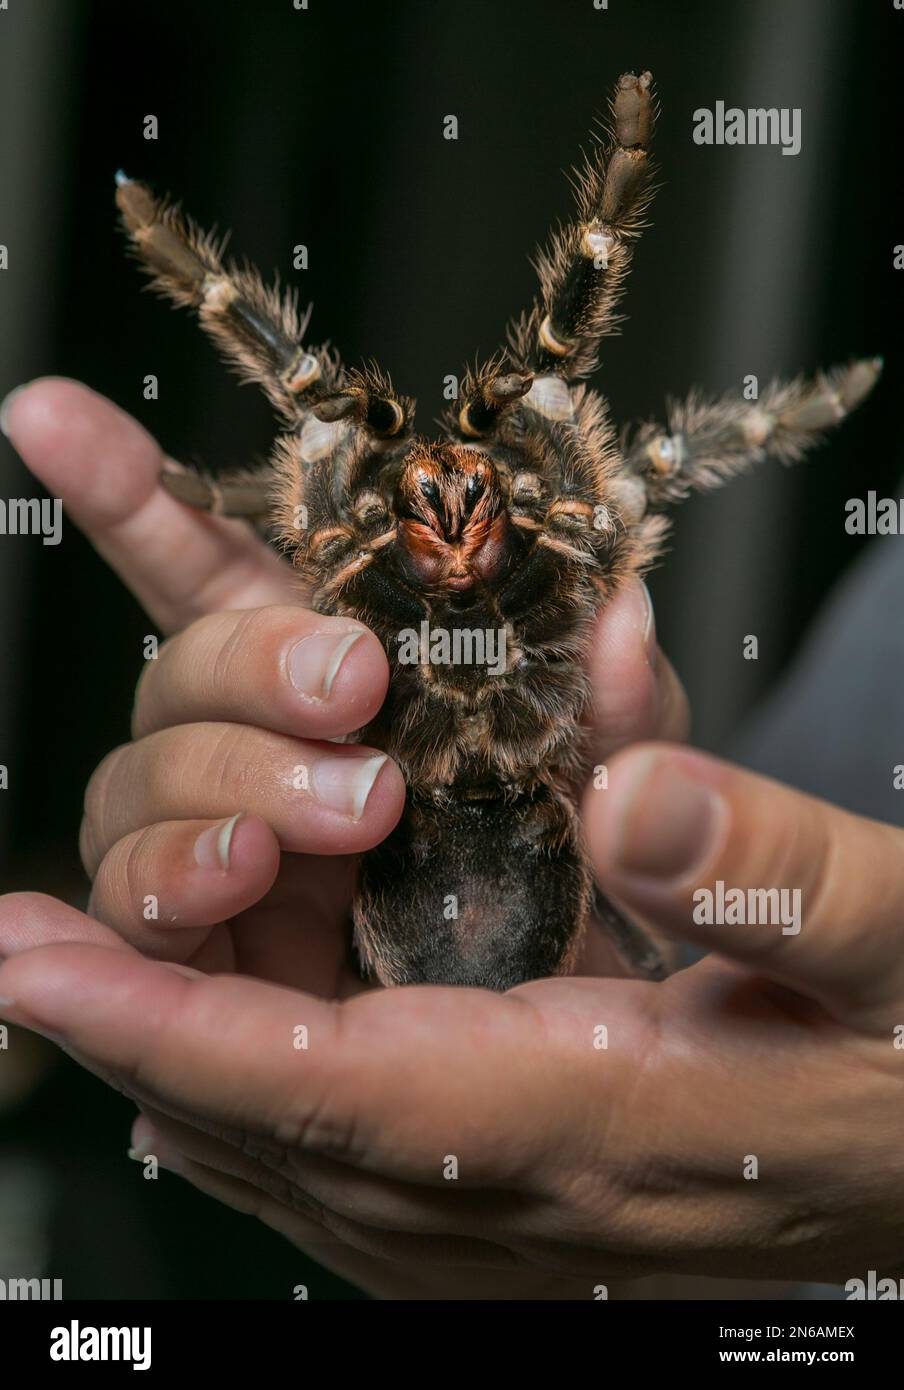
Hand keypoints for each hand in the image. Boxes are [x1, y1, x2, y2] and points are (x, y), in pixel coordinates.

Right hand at [2, 377, 688, 990]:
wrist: (570, 1013)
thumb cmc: (577, 875)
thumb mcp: (609, 776)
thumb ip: (619, 698)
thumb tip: (620, 611)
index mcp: (333, 674)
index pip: (213, 569)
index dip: (132, 493)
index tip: (53, 418)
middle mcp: (258, 750)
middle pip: (177, 673)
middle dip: (246, 662)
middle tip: (352, 684)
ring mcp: (225, 847)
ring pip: (136, 787)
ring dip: (220, 781)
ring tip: (332, 813)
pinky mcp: (213, 950)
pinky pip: (137, 911)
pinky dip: (168, 884)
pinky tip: (234, 875)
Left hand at [2, 745, 903, 1301]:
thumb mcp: (892, 945)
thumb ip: (774, 869)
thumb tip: (626, 791)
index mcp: (593, 1121)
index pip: (328, 1084)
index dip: (164, 1022)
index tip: (29, 961)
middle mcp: (518, 1202)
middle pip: (266, 1127)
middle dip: (125, 1029)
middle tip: (20, 941)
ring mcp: (507, 1236)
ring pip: (285, 1158)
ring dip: (172, 1059)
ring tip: (77, 971)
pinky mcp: (515, 1222)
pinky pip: (336, 1171)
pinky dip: (245, 1099)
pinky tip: (205, 1055)